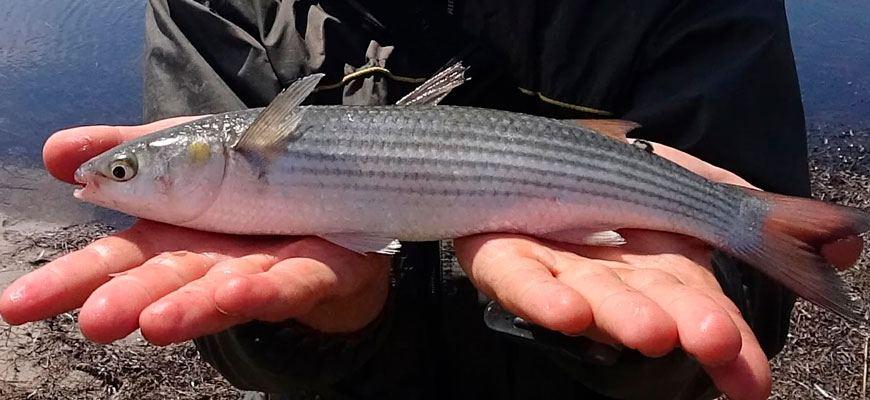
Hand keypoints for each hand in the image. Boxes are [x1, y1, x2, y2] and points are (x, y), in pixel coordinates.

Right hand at [0, 118, 390, 344]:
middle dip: (133, 301)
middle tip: (98, 320)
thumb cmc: (253, 182)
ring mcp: (265, 271)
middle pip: (167, 284)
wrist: (338, 200)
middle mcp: (213, 263)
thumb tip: (57, 153)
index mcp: (177, 238)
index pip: (117, 261)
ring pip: (227, 291)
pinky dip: (266, 290)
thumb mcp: (187, 147)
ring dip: (193, 306)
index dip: (70, 280)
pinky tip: (238, 291)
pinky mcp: (318, 273)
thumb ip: (129, 149)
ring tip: (157, 322)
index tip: (17, 305)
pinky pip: (293, 283)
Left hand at [453, 139, 862, 399]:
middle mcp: (610, 278)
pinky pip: (520, 279)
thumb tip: (841, 240)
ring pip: (589, 297)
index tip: (751, 379)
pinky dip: (541, 295)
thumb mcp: (689, 183)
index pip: (700, 307)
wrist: (534, 153)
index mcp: (657, 267)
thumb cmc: (614, 173)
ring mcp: (555, 271)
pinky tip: (564, 309)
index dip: (727, 340)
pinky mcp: (502, 257)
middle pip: (648, 306)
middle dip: (680, 323)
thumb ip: (748, 210)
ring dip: (619, 315)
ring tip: (649, 329)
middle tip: (711, 338)